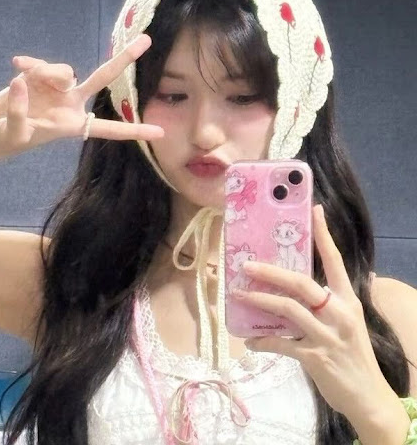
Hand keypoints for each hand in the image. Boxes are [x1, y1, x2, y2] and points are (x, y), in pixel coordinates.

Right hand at [0, 34, 163, 161]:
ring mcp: (58, 87)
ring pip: (65, 69)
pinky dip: (30, 64)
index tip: (160, 131)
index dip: (133, 130)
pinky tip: (16, 66)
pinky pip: (41, 63)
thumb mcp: (14, 134)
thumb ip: (19, 111)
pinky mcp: (40, 74)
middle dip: (123, 60)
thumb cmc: (6, 141)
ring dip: (46, 72)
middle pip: (102, 78)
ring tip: (23, 81)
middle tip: (145, 39)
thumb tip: (21, 81)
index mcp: (74, 125)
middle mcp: (72, 103)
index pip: (109, 128)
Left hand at [232, 205, 395, 419]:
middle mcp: (339, 313)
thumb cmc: (355, 354)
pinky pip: (282, 344)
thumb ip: (343, 300)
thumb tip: (353, 278)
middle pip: (301, 283)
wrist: (369, 396)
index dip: (324, 236)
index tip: (315, 210)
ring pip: (287, 309)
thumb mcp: (353, 322)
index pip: (335, 261)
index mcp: (348, 300)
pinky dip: (263, 341)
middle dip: (270, 272)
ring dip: (259, 301)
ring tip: (238, 295)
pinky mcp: (315, 357)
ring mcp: (327, 335)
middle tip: (245, 265)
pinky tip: (250, 340)